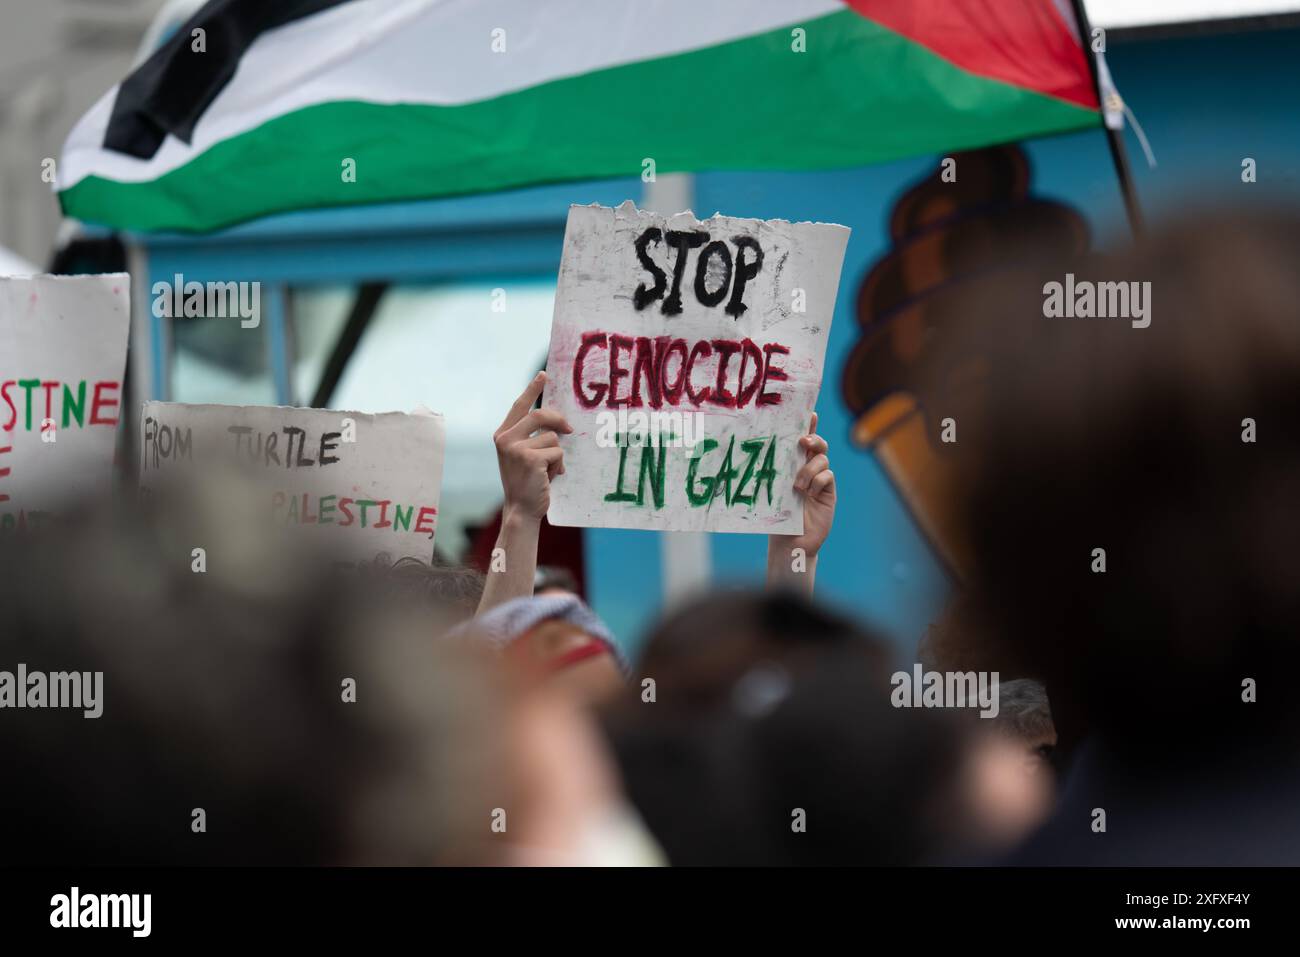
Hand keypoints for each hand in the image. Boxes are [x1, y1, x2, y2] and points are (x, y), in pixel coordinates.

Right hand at [493, 372, 571, 522]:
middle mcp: (505, 438)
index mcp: (502, 435)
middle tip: (570, 429)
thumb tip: (557, 422)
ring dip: (557, 454)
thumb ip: (531, 437)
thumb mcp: (522, 455)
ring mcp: (516, 448)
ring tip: (547, 471)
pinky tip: (548, 477)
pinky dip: (558, 465)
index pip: (519, 405)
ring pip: (552, 437)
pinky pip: (557, 452)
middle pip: (540, 415)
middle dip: (558, 420)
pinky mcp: (530, 458)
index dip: (533, 389)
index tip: (544, 375)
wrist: (521, 510)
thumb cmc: (526, 482)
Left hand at [768, 412, 835, 573]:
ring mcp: (820, 479)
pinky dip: (819, 481)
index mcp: (792, 463)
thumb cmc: (774, 515)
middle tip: (803, 441)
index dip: (808, 423)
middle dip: (813, 437)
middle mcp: (808, 468)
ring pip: (822, 459)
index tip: (810, 413)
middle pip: (817, 443)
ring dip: (810, 468)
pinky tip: (810, 493)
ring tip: (798, 485)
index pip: (801, 438)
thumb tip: (752, 449)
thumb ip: (771, 472)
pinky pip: (828, 476)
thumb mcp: (770, 489)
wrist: (789, 541)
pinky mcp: (828, 492)